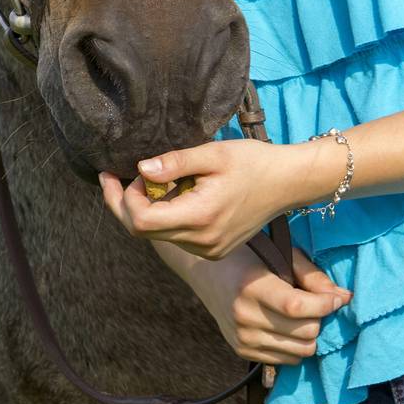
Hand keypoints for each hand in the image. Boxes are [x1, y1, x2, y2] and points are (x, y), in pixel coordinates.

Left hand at [98, 137, 311, 260]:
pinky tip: (172, 194)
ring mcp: (209, 250)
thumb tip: (141, 169)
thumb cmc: (254, 162)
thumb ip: (175, 162)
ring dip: (147, 210)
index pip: (141, 221)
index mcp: (200, 217)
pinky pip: (177, 237)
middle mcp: (202, 241)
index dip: (124, 198)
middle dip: (124, 204)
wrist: (289, 182)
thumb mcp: (214, 153)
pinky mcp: (214, 250)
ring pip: (159, 236)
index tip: (126, 172)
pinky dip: (166, 217)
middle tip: (114, 178)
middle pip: (143, 232)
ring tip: (152, 181)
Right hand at [177, 240, 352, 369]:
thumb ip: (313, 277)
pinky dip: (296, 346)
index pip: (297, 307)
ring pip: (300, 352)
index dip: (325, 305)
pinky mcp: (243, 352)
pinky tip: (288, 327)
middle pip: (305, 333)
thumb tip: (344, 298)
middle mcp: (245, 317)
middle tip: (316, 304)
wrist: (206, 273)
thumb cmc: (250, 257)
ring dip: (310, 335)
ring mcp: (243, 339)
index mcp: (253, 288)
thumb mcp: (282, 256)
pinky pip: (287, 360)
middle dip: (320, 319)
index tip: (339, 298)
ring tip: (302, 316)